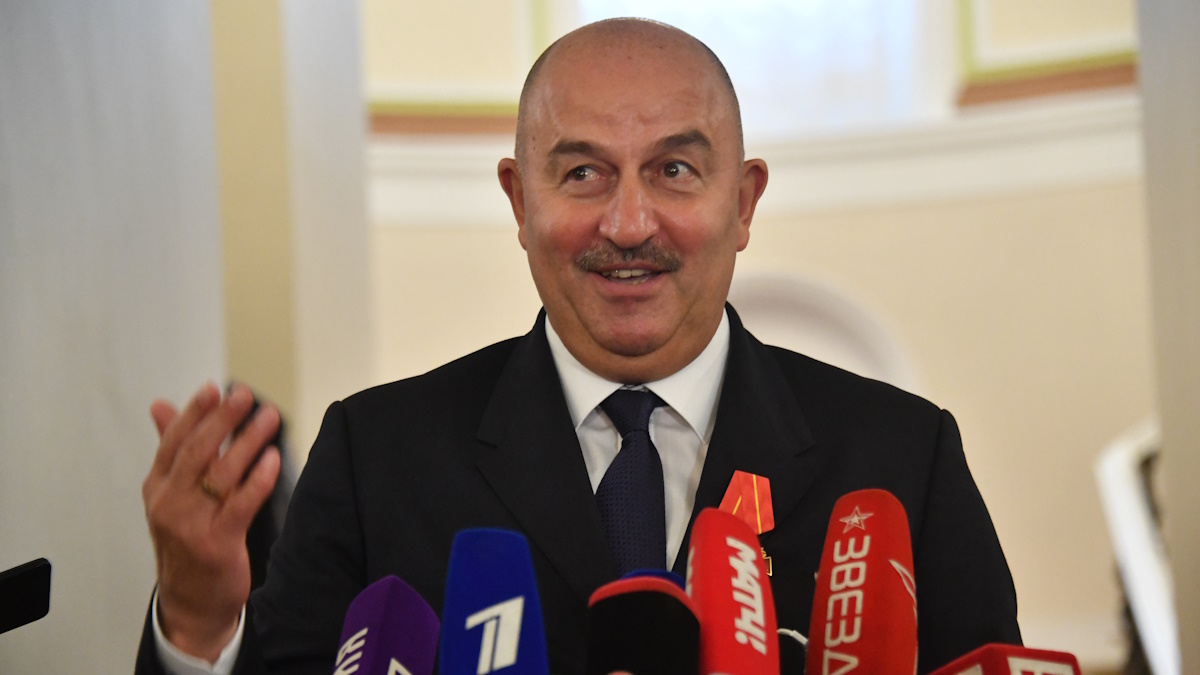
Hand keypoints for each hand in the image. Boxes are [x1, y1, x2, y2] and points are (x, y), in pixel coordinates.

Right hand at [142, 382, 281, 660]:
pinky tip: (273, 458)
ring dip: (248, 442)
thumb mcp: (172, 494)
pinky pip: (240, 504)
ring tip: (269, 417)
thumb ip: (173, 448)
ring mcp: (191, 524)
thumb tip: (160, 404)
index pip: (173, 442)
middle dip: (221, 420)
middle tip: (245, 395)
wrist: (190, 601)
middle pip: (196, 452)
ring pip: (221, 474)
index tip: (213, 388)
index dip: (193, 413)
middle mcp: (169, 503)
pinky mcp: (217, 543)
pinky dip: (258, 479)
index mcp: (157, 487)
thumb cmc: (187, 538)